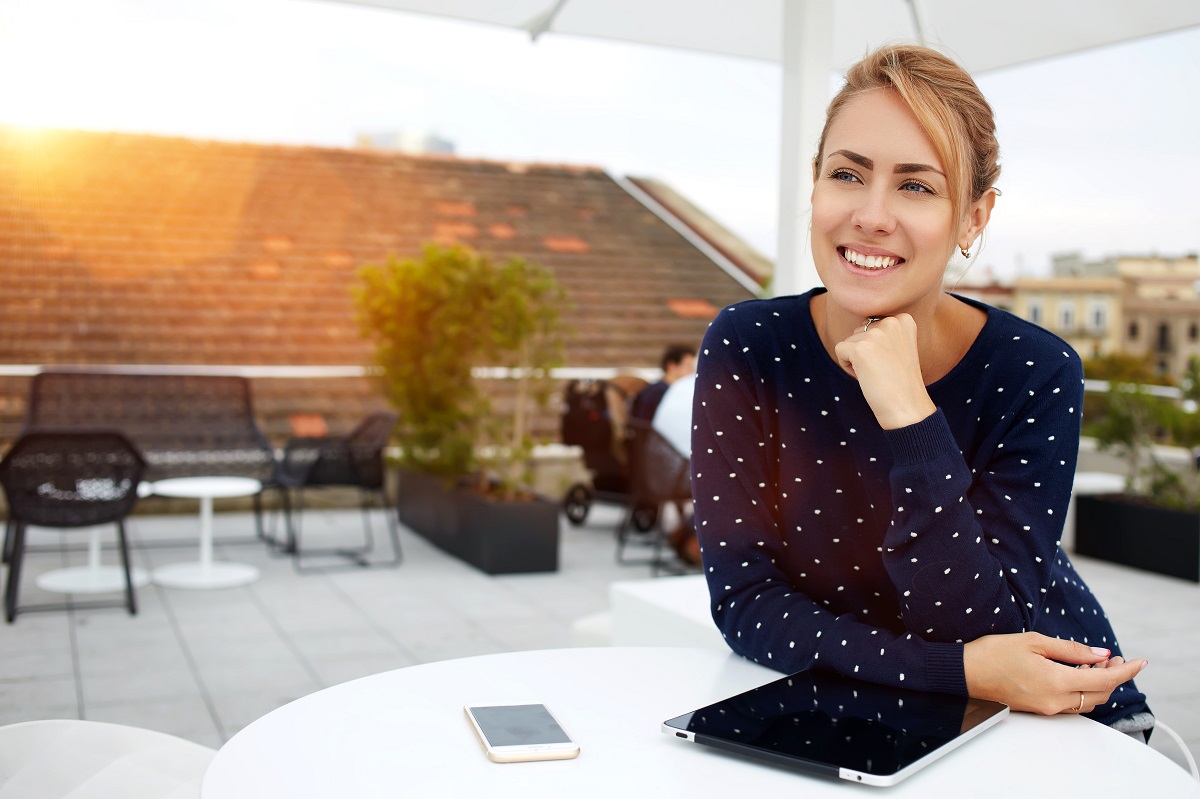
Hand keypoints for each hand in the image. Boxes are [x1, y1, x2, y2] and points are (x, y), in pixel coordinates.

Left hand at [833, 314, 935, 429]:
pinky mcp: (860, 348)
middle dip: (865, 351)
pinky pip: (839, 350)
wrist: (907, 407)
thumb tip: (861, 325)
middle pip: (859, 331)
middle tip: (883, 369)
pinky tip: (865, 376)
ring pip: (849, 341)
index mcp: (903, 319)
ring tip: (877, 373)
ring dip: (856, 359)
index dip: (876, 346)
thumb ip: (884, 332)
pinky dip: (846, 366)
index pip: (872, 324)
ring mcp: (876, 334)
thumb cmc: (900, 381)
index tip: (891, 361)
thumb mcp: (899, 347)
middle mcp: (891, 322)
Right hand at [964, 632, 1147, 714]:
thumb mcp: (1034, 642)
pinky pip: (1071, 703)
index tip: (1139, 662)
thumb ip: (1071, 650)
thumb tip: (1100, 655)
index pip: (1104, 680)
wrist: (965, 672)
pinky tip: (1077, 674)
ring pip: (1087, 701)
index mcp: (1056, 682)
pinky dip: (1082, 690)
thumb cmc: (993, 653)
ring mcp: (1046, 707)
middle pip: (1100, 694)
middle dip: (1114, 677)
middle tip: (1116, 658)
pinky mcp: (1039, 708)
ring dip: (1098, 684)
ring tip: (1097, 664)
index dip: (1126, 671)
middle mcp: (1055, 700)